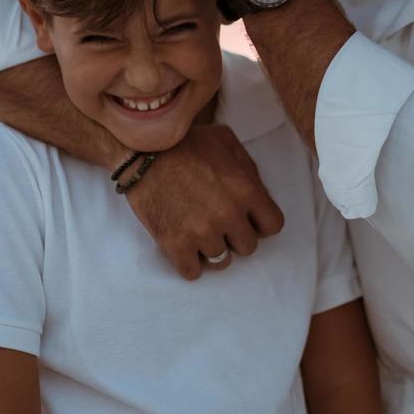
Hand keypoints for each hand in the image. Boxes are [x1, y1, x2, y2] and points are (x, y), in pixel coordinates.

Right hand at [123, 123, 284, 278]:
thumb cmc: (185, 143)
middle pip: (248, 247)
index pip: (273, 226)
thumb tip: (258, 191)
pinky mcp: (175, 245)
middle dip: (237, 237)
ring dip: (213, 250)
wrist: (141, 152)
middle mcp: (228, 215)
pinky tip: (185, 247)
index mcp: (246, 189)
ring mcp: (202, 232)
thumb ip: (248, 167)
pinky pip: (193, 272)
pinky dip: (191, 263)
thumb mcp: (225, 140)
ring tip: (200, 233)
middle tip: (221, 225)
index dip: (261, 223)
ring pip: (221, 261)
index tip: (248, 219)